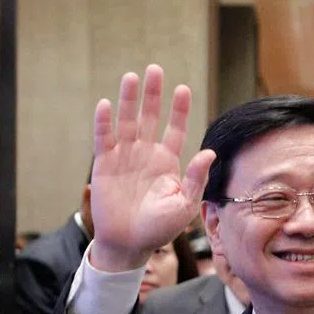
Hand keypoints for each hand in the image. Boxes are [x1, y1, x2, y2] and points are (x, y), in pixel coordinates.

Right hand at [89, 64, 215, 272]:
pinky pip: (104, 139)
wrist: (128, 244)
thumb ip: (196, 179)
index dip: (179, 110)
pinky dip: (104, 122)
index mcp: (168, 162)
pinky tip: (105, 104)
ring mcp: (124, 157)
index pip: (176, 129)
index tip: (183, 89)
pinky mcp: (104, 164)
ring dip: (129, 101)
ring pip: (127, 122)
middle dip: (153, 94)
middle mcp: (146, 154)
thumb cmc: (159, 228)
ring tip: (132, 77)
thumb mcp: (184, 206)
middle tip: (155, 69)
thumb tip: (209, 152)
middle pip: (150, 117)